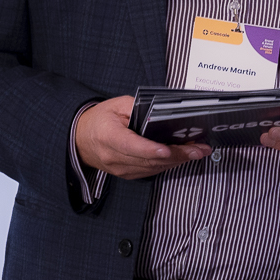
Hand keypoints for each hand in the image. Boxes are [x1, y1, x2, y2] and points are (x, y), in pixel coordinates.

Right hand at [75, 95, 210, 178]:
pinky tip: (183, 157)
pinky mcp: (128, 174)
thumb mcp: (116, 105)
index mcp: (108, 137)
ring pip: (152, 168)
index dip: (150, 150)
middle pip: (148, 160)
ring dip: (177, 161)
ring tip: (197, 152)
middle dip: (176, 155)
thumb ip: (137, 107)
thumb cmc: (100, 120)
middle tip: (198, 149)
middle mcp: (114, 157)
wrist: (81, 140)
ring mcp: (121, 169)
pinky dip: (168, 164)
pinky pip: (151, 171)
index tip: (167, 150)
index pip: (131, 146)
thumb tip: (159, 112)